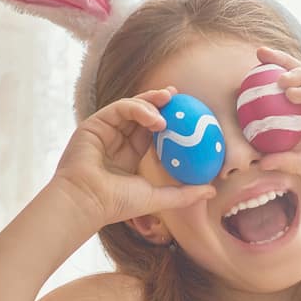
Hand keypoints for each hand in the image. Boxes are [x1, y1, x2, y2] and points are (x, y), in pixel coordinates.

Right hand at [49, 90, 215, 226]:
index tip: (188, 113)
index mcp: (129, 154)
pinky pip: (119, 109)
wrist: (88, 202)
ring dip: (151, 103)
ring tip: (169, 105)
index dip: (168, 120)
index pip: (151, 131)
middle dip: (160, 102)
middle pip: (141, 114)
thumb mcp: (159, 198)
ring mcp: (105, 131)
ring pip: (131, 107)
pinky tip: (154, 117)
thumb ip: (184, 194)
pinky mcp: (94, 124)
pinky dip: (138, 108)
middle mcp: (116, 140)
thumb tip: (212, 191)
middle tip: (179, 96)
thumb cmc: (118, 204)